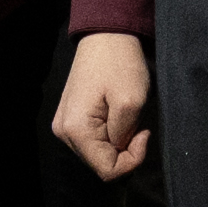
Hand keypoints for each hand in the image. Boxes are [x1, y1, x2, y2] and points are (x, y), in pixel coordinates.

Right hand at [51, 34, 152, 181]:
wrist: (106, 35)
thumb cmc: (119, 64)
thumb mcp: (131, 102)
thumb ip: (124, 137)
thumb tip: (120, 150)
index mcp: (75, 130)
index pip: (107, 171)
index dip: (131, 160)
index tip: (144, 133)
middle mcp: (64, 132)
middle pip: (100, 164)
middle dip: (124, 151)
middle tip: (138, 124)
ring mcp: (65, 125)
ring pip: (98, 154)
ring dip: (118, 142)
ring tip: (127, 116)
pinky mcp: (71, 119)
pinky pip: (94, 141)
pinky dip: (110, 134)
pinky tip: (117, 115)